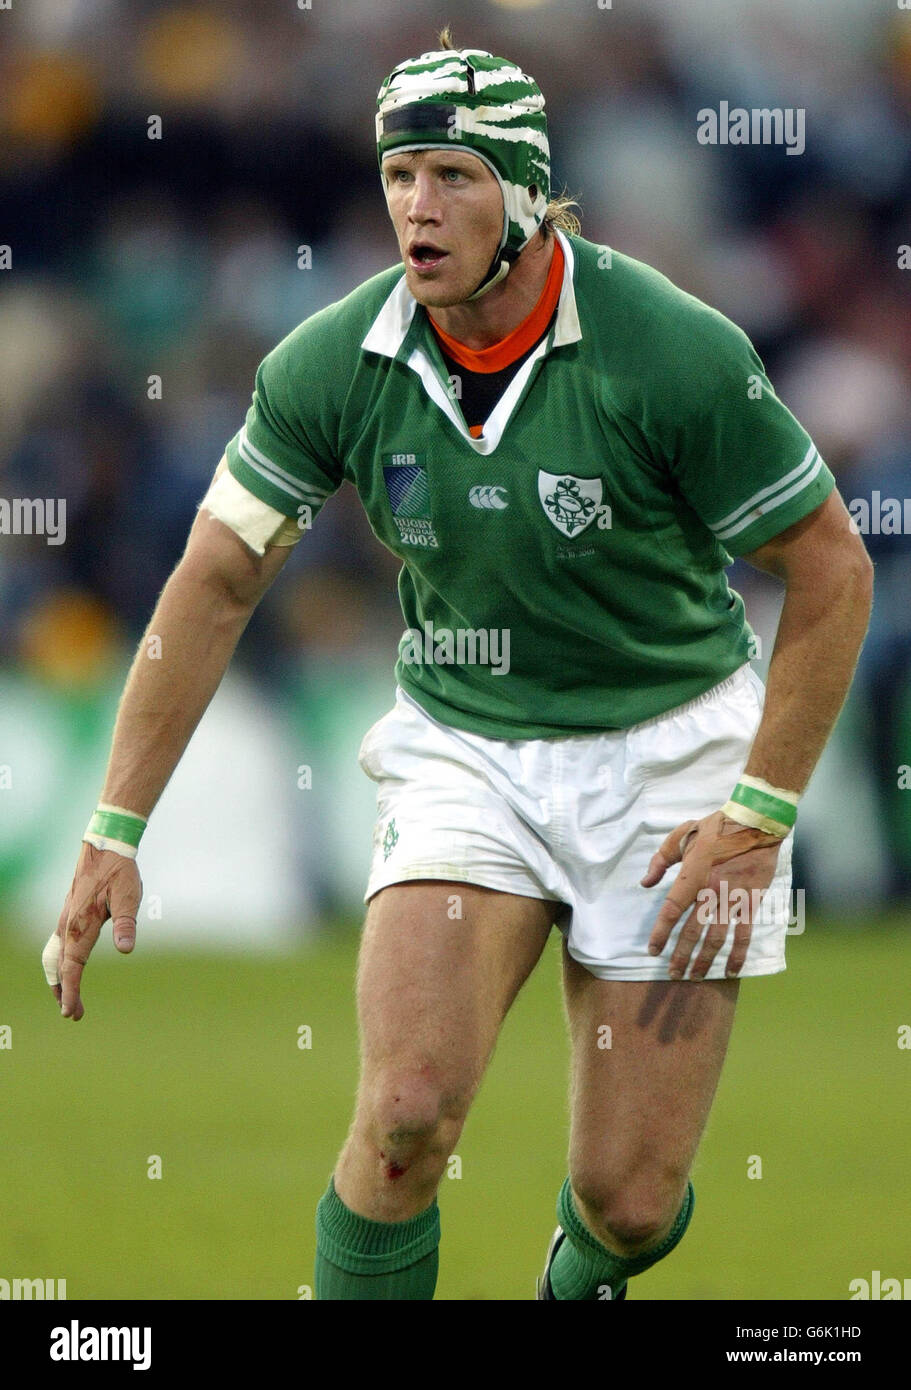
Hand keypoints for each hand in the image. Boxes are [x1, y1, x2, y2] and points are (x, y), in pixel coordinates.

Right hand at [44, 843, 142, 1019]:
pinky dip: (58, 963)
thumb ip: (127, 924)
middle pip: (59, 967)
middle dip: (64, 992)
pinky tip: (67, 967)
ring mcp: (66, 919)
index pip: (72, 967)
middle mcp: (68, 925)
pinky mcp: (69, 914)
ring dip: (58, 979)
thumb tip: (126, 949)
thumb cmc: (119, 872)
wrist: (105, 846)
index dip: (72, 991)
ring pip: (54, 956)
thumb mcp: (128, 897)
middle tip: (74, 1015)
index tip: (71, 1013)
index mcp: (80, 925)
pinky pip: (57, 945)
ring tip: (66, 998)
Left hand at [641, 810, 783, 980]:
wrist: (756, 822)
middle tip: (673, 973)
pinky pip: (745, 933)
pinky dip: (738, 954)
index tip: (653, 950)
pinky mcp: (752, 901)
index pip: (672, 909)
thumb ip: (661, 859)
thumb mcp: (682, 835)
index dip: (662, 932)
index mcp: (693, 875)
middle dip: (682, 955)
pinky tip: (731, 971)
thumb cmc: (716, 827)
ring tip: (695, 976)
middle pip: (694, 930)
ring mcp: (734, 898)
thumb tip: (646, 883)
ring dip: (706, 959)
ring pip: (718, 937)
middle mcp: (712, 890)